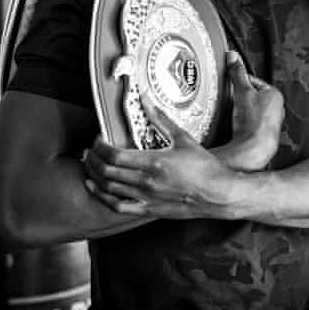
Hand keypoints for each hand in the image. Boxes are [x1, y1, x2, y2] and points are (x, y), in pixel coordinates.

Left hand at [83, 96, 236, 218]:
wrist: (218, 193)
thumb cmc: (204, 166)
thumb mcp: (183, 138)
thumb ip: (161, 119)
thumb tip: (147, 99)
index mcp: (154, 162)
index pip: (114, 155)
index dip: (100, 146)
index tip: (99, 138)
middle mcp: (146, 182)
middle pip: (106, 172)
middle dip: (93, 159)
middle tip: (90, 149)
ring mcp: (146, 198)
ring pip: (108, 189)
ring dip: (94, 175)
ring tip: (90, 164)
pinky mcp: (149, 210)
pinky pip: (118, 206)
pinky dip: (102, 197)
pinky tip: (96, 188)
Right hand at [222, 51, 284, 170]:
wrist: (253, 149)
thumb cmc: (253, 123)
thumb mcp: (242, 91)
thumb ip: (237, 73)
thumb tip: (233, 57)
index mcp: (275, 94)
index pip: (254, 81)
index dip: (240, 81)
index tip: (231, 83)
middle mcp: (277, 108)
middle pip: (253, 96)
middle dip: (241, 97)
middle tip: (231, 100)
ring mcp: (270, 122)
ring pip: (251, 110)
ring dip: (241, 111)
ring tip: (233, 114)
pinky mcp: (262, 134)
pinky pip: (250, 124)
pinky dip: (243, 123)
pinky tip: (236, 126)